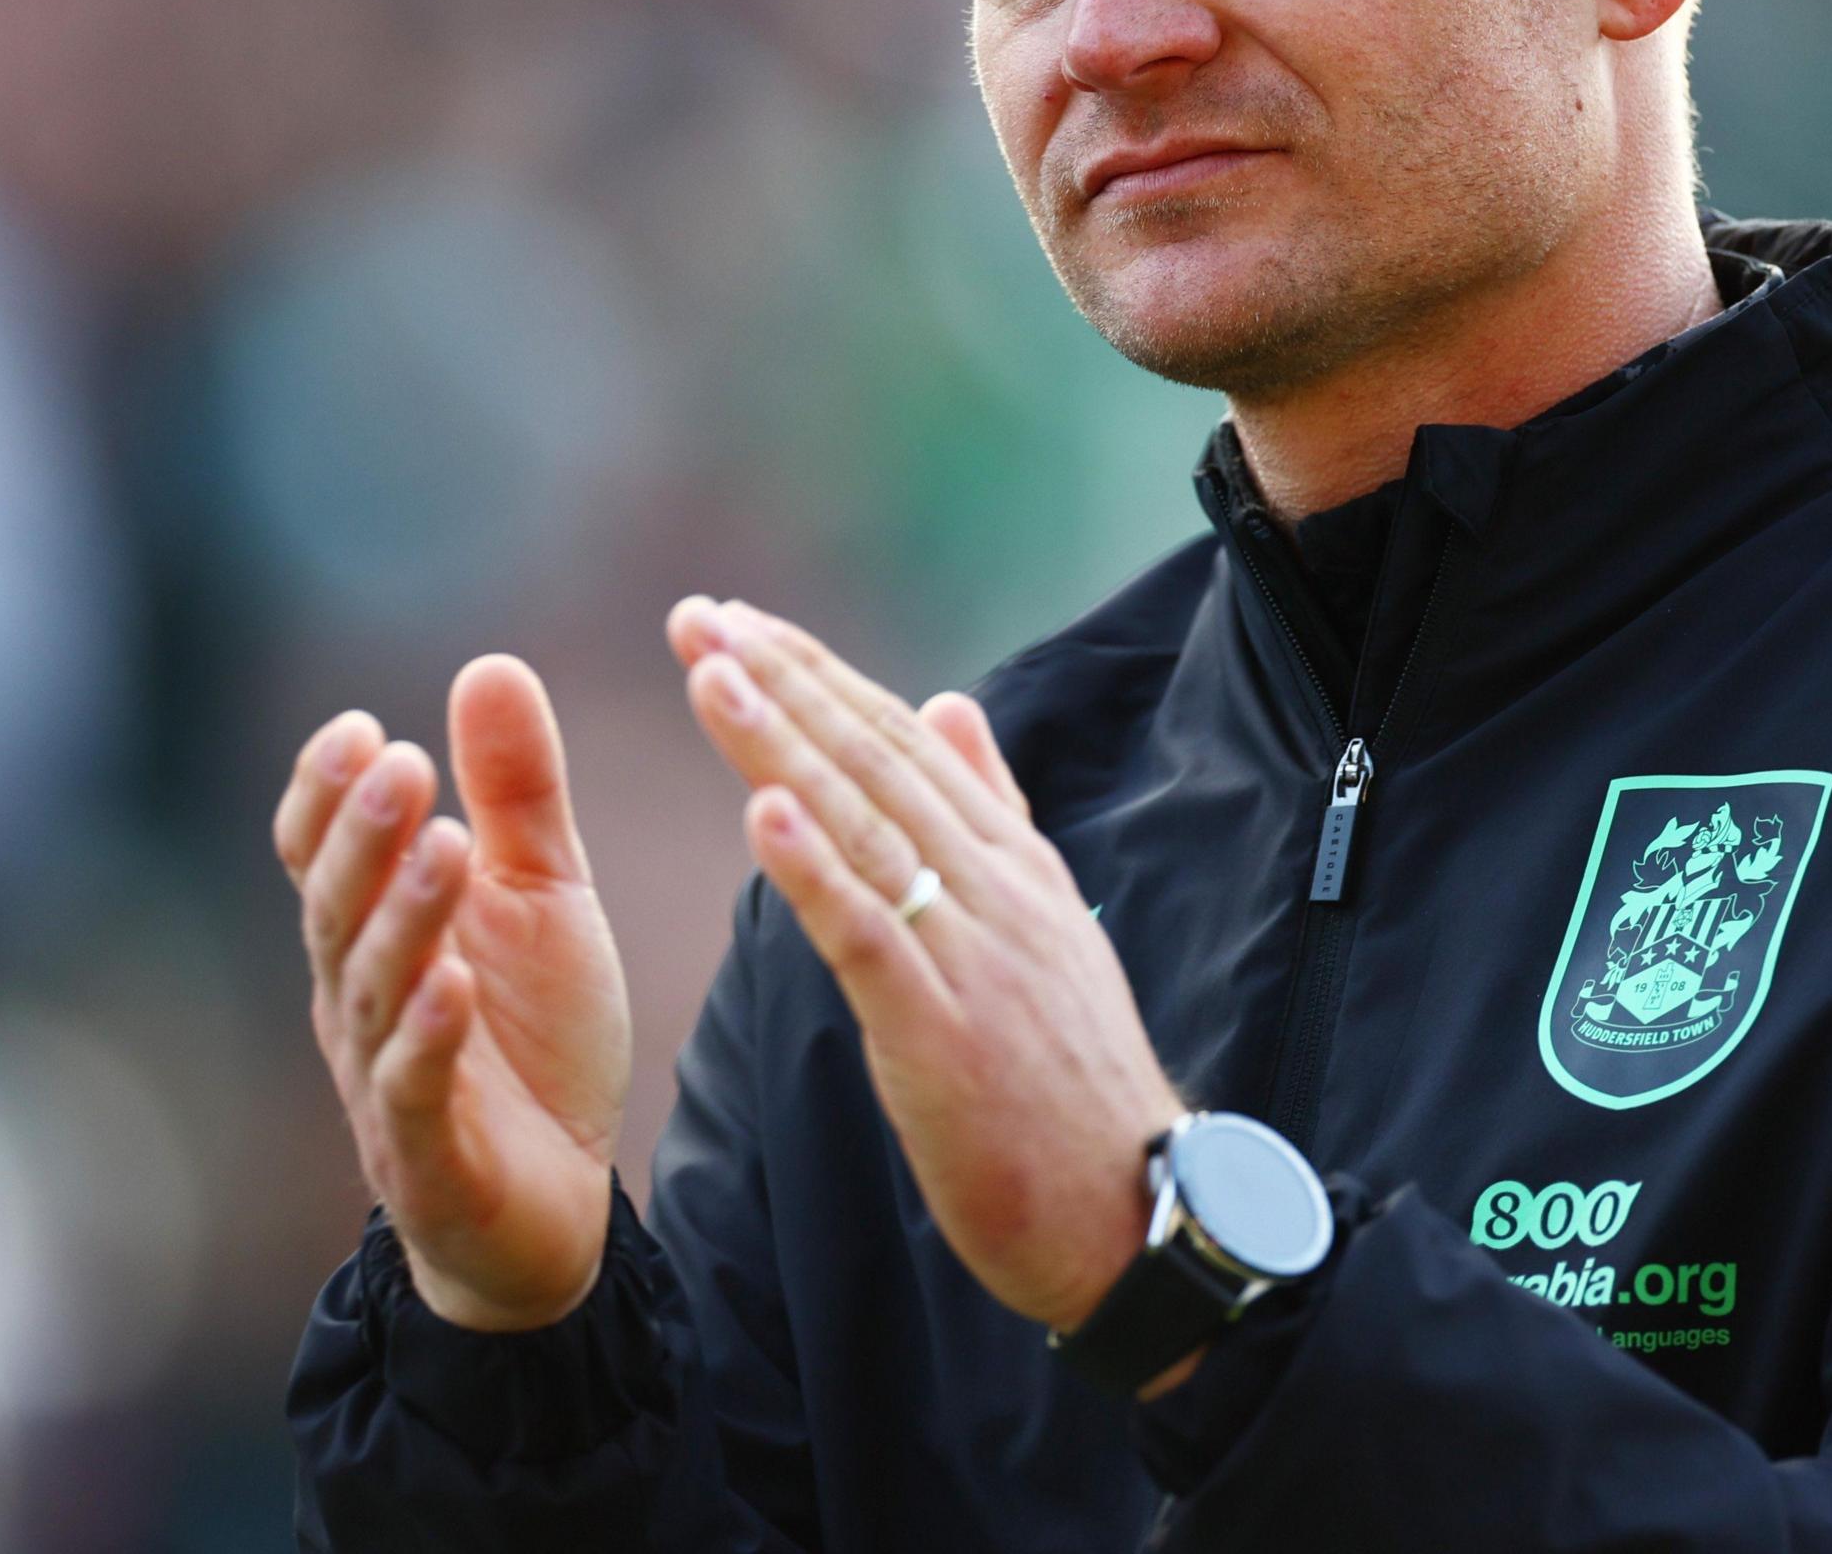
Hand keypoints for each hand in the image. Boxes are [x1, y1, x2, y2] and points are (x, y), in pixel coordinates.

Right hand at [274, 656, 631, 1330]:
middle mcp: (359, 1000)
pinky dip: (429, 1034)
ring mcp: (384, 1079)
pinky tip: (453, 983)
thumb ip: (516, 794)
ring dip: (405, 916)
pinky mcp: (429, 1154)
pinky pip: (416, 1089)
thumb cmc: (531, 1042)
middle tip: (396, 764)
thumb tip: (489, 664)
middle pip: (339, 909)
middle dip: (363, 836)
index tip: (358, 729)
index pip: (322, 856)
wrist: (557, 1205)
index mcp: (377, 935)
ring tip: (444, 844)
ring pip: (374, 991)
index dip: (326, 797)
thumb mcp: (543, 897)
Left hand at [666, 596, 1189, 1350]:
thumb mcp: (1044, 931)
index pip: (902, 744)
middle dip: (781, 683)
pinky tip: (761, 812)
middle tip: (697, 616)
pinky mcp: (942, 1031)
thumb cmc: (1075, 1089)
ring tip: (713, 673)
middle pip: (875, 763)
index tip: (739, 618)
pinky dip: (813, 868)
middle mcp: (996, 892)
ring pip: (864, 828)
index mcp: (1014, 867)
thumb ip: (994, 817)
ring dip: (783, 744)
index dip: (817, 676)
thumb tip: (952, 707)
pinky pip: (869, 934)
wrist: (1134, 1214)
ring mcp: (973, 957)